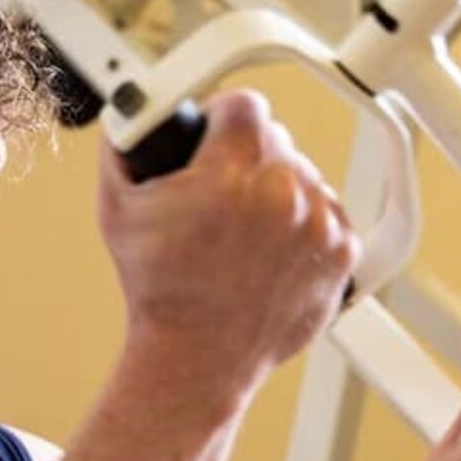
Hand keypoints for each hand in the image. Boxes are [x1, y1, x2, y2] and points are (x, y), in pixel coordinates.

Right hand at [96, 90, 360, 387]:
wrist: (199, 356)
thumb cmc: (158, 289)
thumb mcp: (118, 209)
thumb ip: (124, 142)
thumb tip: (132, 109)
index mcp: (230, 177)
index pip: (245, 104)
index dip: (223, 116)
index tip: (214, 134)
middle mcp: (282, 196)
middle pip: (276, 137)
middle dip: (247, 156)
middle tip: (221, 192)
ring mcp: (318, 225)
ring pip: (304, 173)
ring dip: (279, 188)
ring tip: (245, 229)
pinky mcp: (342, 252)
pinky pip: (328, 210)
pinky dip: (304, 222)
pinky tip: (270, 248)